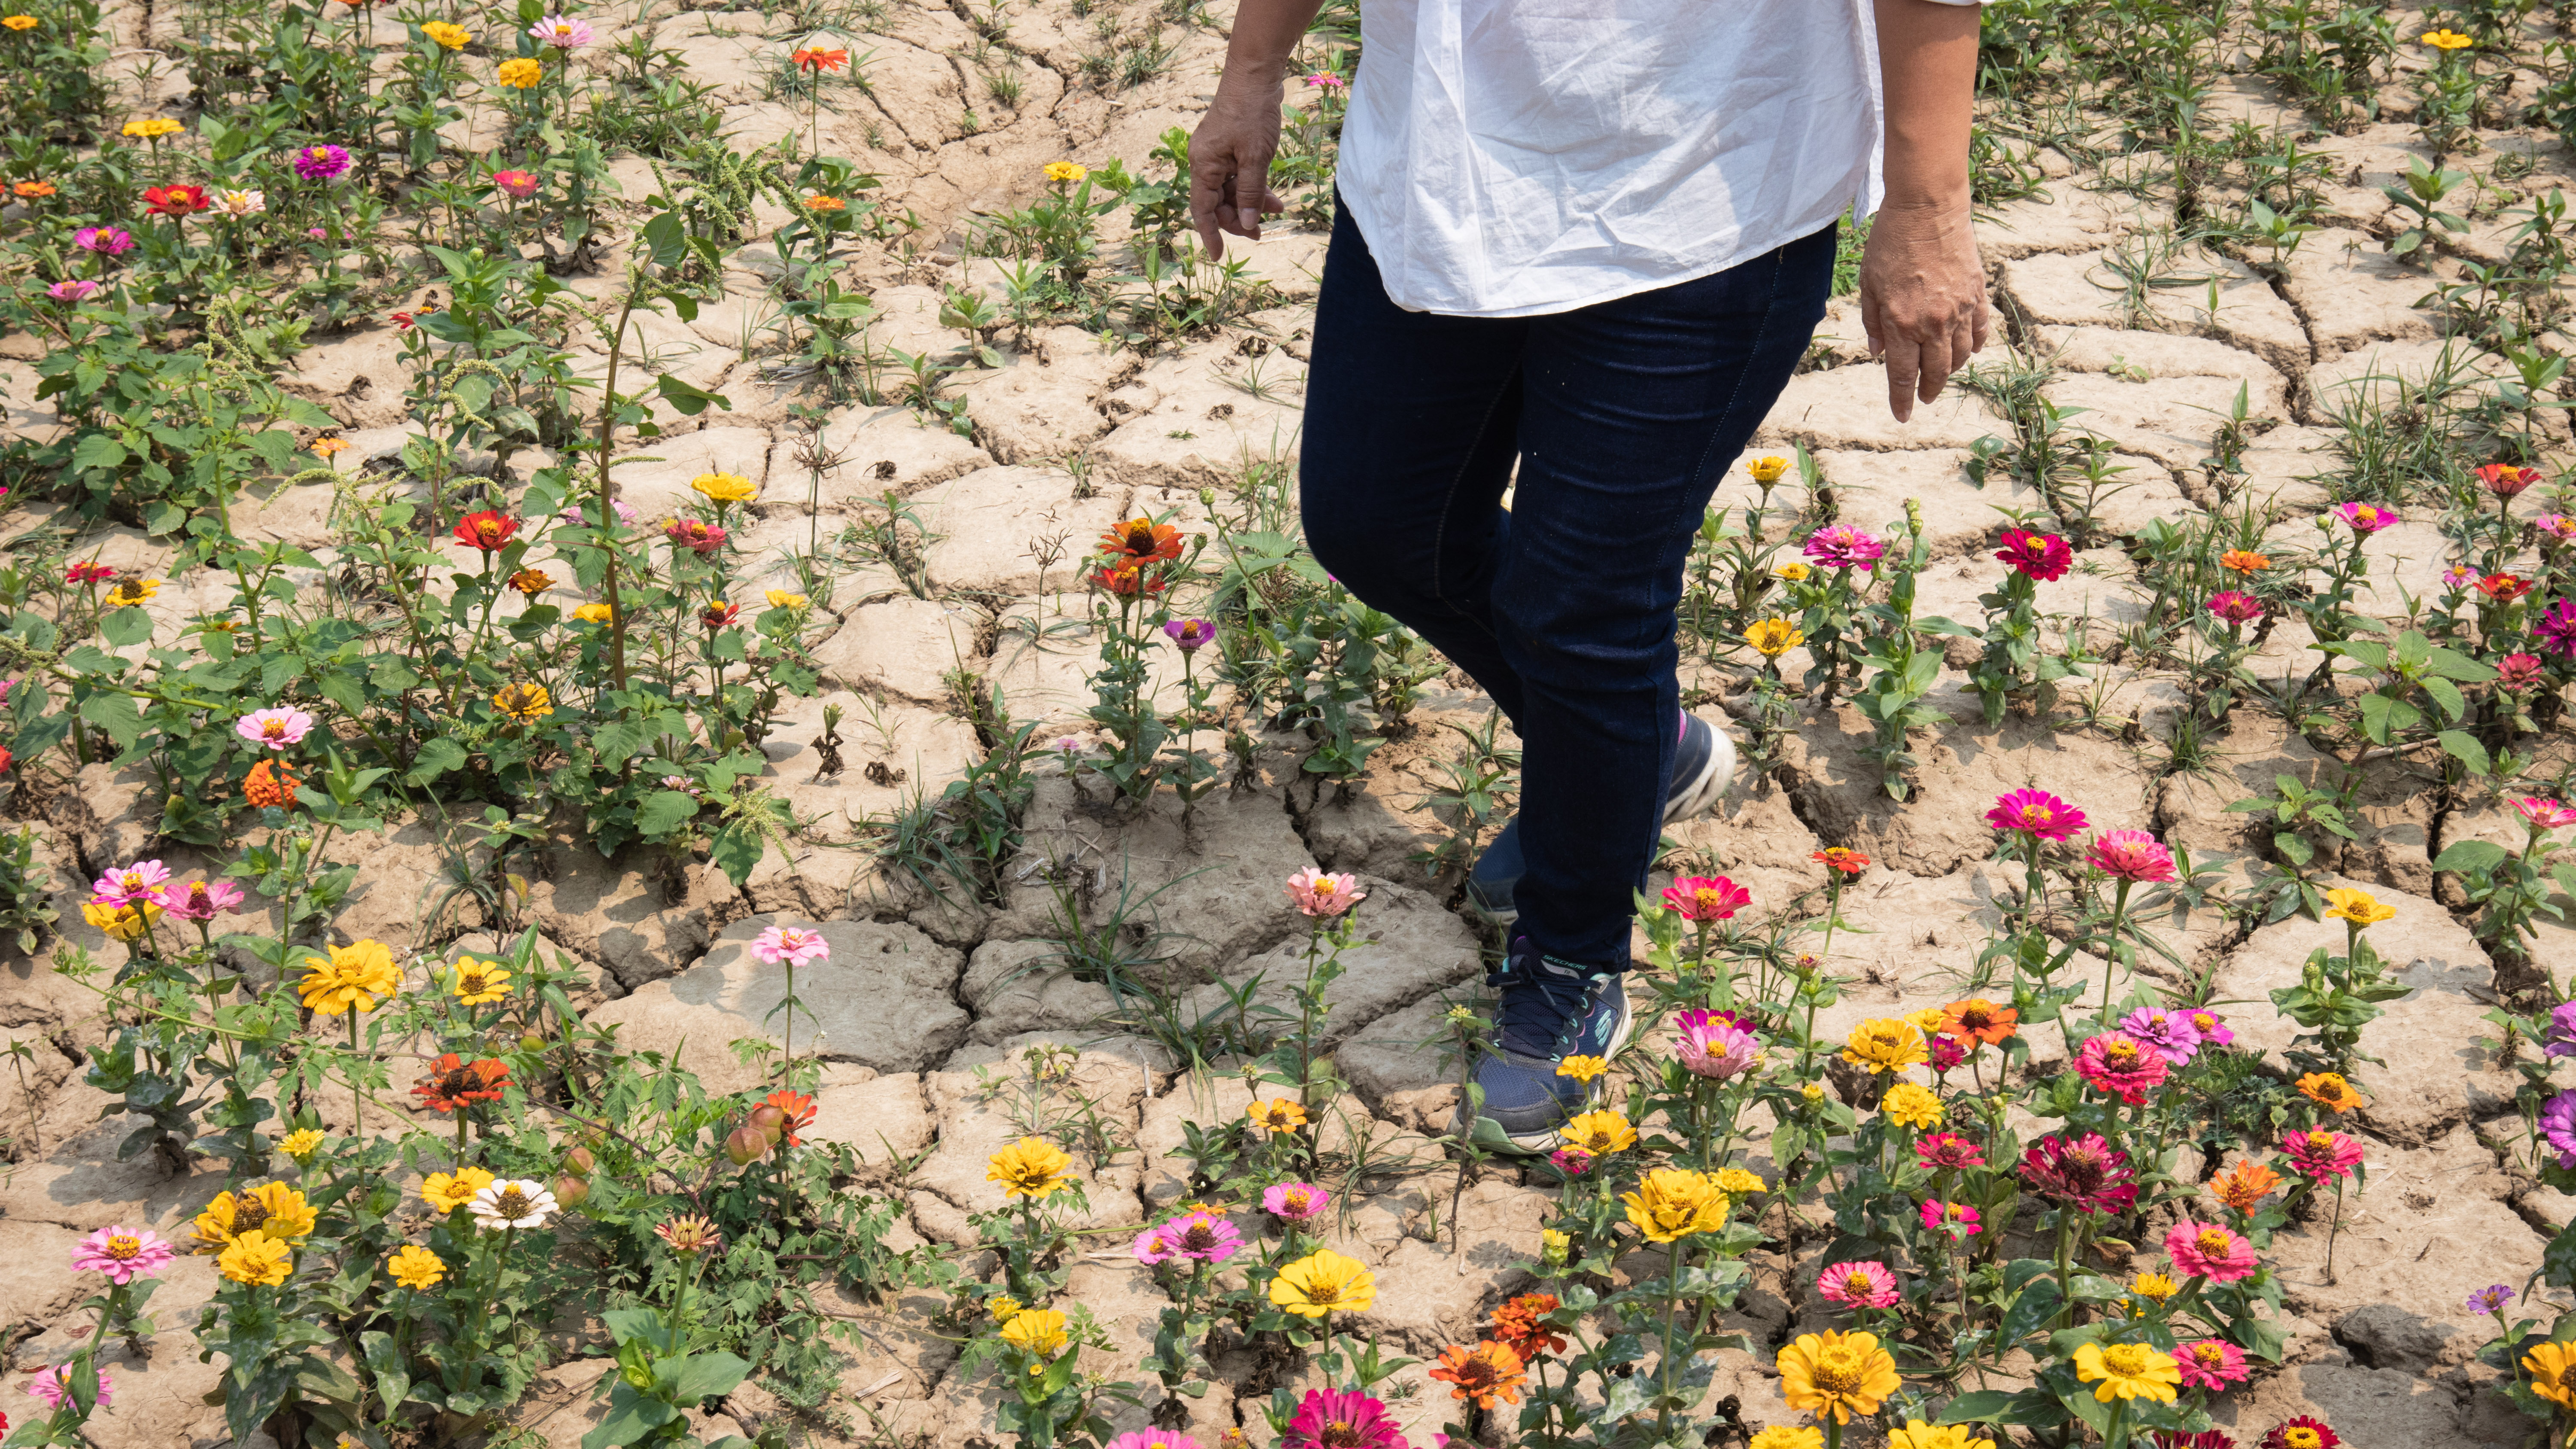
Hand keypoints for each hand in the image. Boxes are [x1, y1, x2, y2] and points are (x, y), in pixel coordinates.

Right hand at [1188, 89, 1286, 260]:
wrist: (1255, 75)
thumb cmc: (1252, 112)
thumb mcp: (1255, 157)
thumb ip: (1250, 192)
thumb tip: (1247, 223)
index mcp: (1204, 165)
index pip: (1202, 210)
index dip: (1210, 235)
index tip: (1218, 256)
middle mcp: (1205, 161)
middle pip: (1218, 202)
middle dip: (1240, 219)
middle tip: (1262, 233)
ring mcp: (1218, 154)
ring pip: (1231, 190)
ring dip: (1252, 203)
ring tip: (1277, 211)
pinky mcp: (1230, 147)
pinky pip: (1239, 175)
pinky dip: (1254, 187)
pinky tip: (1272, 197)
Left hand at [1857, 202, 1989, 421]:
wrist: (1927, 207)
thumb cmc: (1890, 242)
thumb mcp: (1868, 285)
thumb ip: (1873, 323)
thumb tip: (1877, 354)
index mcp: (1901, 323)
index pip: (1902, 374)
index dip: (1901, 399)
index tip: (1902, 416)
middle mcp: (1933, 322)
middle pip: (1935, 371)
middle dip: (1929, 390)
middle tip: (1924, 398)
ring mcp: (1959, 309)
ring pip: (1961, 355)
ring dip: (1951, 369)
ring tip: (1942, 374)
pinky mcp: (1976, 293)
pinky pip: (1980, 330)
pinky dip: (1975, 345)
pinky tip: (1969, 351)